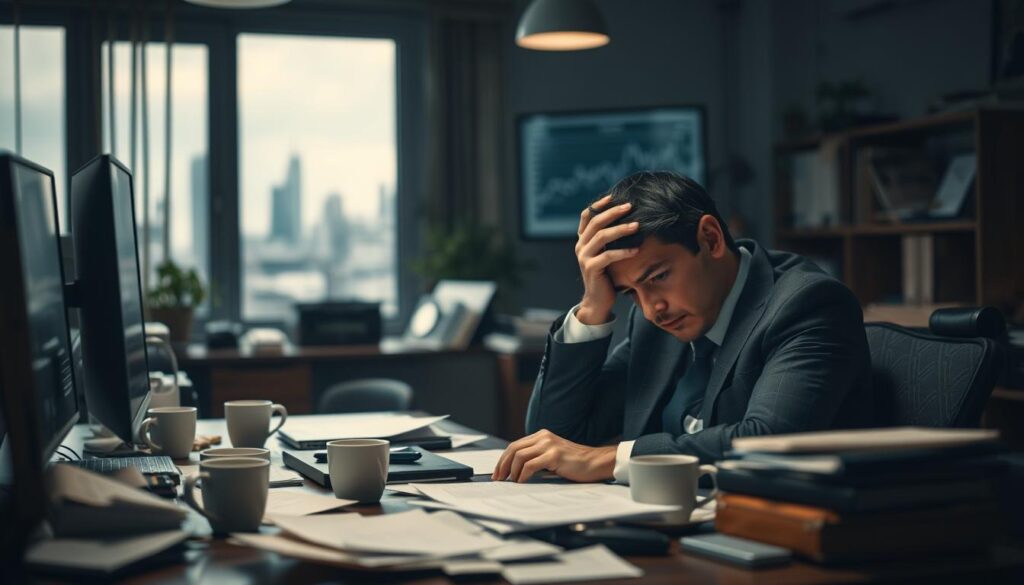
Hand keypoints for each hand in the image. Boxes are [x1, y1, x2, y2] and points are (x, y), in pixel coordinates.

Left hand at [491, 429, 616, 482]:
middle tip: (498, 479)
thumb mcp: (552, 456)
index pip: (515, 445)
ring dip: (511, 471)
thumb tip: (515, 471)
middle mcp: (543, 437)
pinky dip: (522, 475)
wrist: (595, 463)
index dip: (503, 459)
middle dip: (502, 465)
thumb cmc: (575, 463)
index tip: (498, 473)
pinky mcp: (554, 455)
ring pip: (519, 456)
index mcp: (542, 435)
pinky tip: (522, 481)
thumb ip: (537, 457)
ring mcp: (549, 445)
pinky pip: (530, 465)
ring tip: (510, 482)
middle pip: (513, 449)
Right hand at [575, 195, 638, 324]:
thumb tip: (627, 220)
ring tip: (637, 225)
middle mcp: (580, 246)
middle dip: (613, 212)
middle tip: (630, 206)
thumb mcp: (605, 254)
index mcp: (583, 240)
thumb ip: (608, 240)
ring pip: (601, 236)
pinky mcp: (591, 268)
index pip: (586, 216)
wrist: (597, 300)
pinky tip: (636, 250)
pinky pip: (608, 256)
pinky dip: (623, 252)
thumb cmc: (606, 275)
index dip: (599, 204)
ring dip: (621, 229)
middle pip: (595, 222)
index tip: (614, 196)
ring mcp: (584, 257)